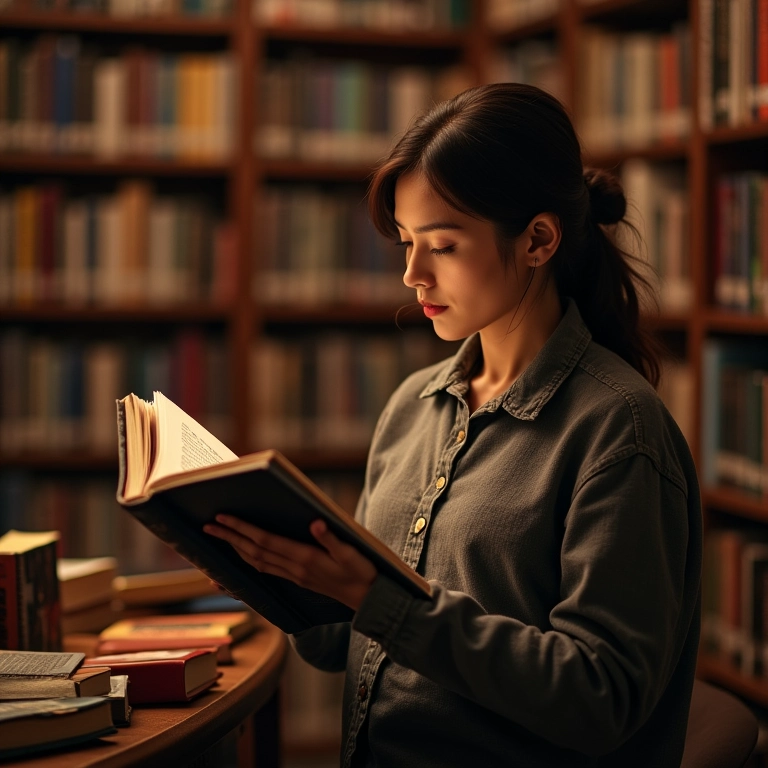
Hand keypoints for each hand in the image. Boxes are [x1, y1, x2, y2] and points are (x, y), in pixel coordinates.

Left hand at [203, 515, 376, 610]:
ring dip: (235, 549)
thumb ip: (332, 539)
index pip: (265, 541)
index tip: (223, 518)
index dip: (242, 529)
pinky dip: (248, 563)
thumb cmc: (363, 573)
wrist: (369, 599)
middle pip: (254, 551)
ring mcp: (294, 576)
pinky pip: (265, 571)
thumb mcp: (352, 553)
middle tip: (208, 526)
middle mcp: (295, 568)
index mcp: (305, 558)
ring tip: (218, 538)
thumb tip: (315, 523)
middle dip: (229, 538)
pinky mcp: (297, 580)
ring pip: (256, 562)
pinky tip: (242, 557)